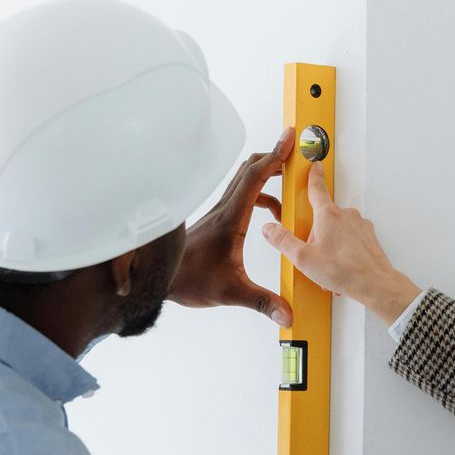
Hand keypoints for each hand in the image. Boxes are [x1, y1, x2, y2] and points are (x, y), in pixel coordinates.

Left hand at [171, 128, 295, 325]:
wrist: (159, 279)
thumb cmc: (189, 280)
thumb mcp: (231, 292)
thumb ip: (262, 301)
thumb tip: (288, 314)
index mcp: (231, 219)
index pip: (255, 178)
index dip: (274, 157)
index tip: (290, 140)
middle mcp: (225, 210)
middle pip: (250, 170)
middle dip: (274, 157)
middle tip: (295, 152)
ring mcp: (220, 213)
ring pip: (245, 181)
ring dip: (268, 176)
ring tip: (290, 185)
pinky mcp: (218, 221)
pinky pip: (242, 196)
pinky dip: (261, 195)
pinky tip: (272, 214)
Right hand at [259, 166, 420, 326]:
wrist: (375, 284)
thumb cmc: (343, 271)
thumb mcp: (304, 259)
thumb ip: (284, 241)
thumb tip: (269, 229)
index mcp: (327, 215)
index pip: (316, 188)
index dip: (312, 175)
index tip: (314, 164)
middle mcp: (346, 215)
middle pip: (323, 219)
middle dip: (316, 237)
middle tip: (315, 257)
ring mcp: (360, 225)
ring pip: (337, 232)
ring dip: (330, 248)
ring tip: (330, 269)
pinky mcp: (369, 237)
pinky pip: (350, 241)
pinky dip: (344, 254)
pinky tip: (341, 270)